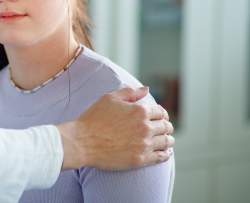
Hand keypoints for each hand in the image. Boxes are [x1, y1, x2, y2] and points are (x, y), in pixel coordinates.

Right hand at [57, 86, 173, 170]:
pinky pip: (162, 157)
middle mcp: (145, 127)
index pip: (161, 111)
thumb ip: (130, 92)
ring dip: (168, 139)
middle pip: (166, 126)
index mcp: (140, 111)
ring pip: (167, 141)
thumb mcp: (109, 98)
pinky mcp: (140, 159)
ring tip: (165, 139)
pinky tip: (165, 151)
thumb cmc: (93, 118)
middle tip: (162, 128)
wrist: (82, 142)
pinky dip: (166, 153)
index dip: (161, 113)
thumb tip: (147, 89)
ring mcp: (144, 144)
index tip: (158, 116)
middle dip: (165, 126)